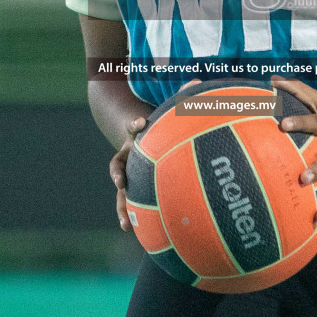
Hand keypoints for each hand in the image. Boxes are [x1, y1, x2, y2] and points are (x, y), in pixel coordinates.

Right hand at [112, 78, 201, 231]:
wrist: (140, 134)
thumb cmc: (161, 124)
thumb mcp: (168, 111)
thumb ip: (182, 98)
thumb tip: (198, 81)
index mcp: (136, 136)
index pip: (131, 128)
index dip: (134, 125)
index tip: (141, 124)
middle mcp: (128, 155)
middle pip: (118, 165)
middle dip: (119, 175)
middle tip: (121, 184)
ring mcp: (129, 172)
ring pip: (120, 191)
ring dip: (121, 207)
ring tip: (124, 225)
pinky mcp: (135, 186)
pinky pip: (133, 203)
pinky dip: (135, 217)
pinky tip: (139, 235)